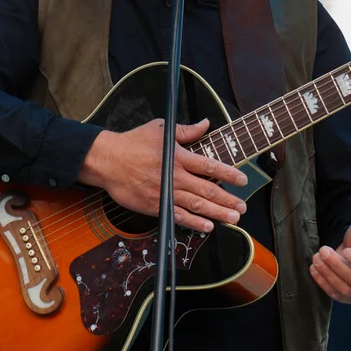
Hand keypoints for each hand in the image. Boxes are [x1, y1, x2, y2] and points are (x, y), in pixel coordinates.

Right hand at [77, 118, 247, 232]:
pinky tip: (208, 226)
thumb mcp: (160, 129)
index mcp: (179, 157)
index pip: (210, 167)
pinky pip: (179, 216)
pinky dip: (194, 223)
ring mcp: (166, 193)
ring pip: (197, 206)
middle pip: (208, 191)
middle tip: (243, 207)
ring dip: (218, 213)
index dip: (229, 174)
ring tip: (234, 218)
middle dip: (228, 200)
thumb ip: (186, 130)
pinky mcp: (155, 205)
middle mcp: (175, 177)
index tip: (242, 180)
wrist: (108, 161)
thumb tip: (205, 124)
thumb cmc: (133, 142)